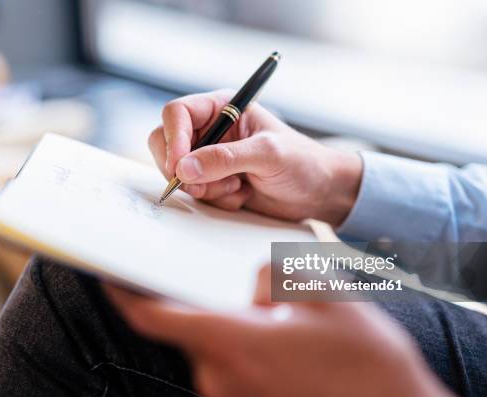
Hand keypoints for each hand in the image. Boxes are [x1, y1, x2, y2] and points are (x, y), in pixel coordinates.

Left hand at [105, 268, 461, 396]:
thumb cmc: (365, 361)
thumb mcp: (324, 295)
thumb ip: (274, 276)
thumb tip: (249, 283)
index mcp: (235, 343)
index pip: (155, 317)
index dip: (124, 293)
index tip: (108, 272)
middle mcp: (222, 379)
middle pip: (190, 329)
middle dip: (202, 302)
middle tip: (233, 285)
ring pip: (213, 347)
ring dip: (229, 326)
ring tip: (272, 315)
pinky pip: (229, 368)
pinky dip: (241, 347)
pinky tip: (280, 340)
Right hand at [149, 90, 361, 224]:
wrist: (319, 193)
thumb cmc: (303, 162)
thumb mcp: (268, 154)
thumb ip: (225, 158)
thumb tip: (184, 168)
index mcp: (224, 108)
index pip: (178, 113)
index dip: (172, 138)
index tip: (179, 165)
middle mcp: (212, 130)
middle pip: (166, 143)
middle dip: (181, 168)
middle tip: (202, 185)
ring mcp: (210, 158)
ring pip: (180, 173)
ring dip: (205, 187)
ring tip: (238, 186)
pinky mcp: (213, 182)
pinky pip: (195, 192)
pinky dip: (216, 198)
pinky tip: (242, 193)